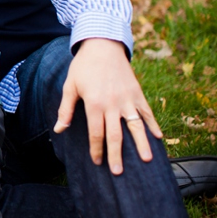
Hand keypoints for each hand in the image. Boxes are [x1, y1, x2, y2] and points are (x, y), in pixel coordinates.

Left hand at [54, 38, 161, 174]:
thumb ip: (65, 109)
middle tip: (118, 172)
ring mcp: (128, 99)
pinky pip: (147, 112)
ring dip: (141, 144)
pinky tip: (159, 137)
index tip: (97, 162)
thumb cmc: (83, 67)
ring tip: (146, 160)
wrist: (103, 45)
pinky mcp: (138, 93)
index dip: (96, 149)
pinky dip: (153, 124)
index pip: (96, 133)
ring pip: (136, 126)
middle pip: (116, 135)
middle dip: (116, 154)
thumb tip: (58, 129)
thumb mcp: (70, 86)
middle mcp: (113, 104)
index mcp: (94, 104)